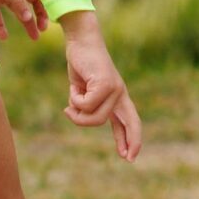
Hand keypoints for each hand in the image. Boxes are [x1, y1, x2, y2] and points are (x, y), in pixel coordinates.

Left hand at [0, 0, 47, 42]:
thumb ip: (17, 1)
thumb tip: (29, 18)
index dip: (42, 10)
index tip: (44, 25)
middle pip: (27, 6)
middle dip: (34, 20)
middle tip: (38, 35)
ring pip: (15, 13)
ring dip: (23, 24)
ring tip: (32, 38)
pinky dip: (0, 27)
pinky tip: (3, 37)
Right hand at [61, 13, 142, 160]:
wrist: (82, 41)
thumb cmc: (81, 64)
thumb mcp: (83, 90)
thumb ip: (86, 105)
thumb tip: (80, 117)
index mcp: (117, 97)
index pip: (129, 121)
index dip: (129, 139)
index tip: (129, 157)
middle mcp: (120, 94)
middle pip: (127, 124)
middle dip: (128, 141)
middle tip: (126, 158)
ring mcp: (115, 89)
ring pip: (95, 118)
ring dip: (77, 115)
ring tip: (69, 105)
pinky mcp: (106, 84)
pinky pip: (86, 105)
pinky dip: (75, 99)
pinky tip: (74, 88)